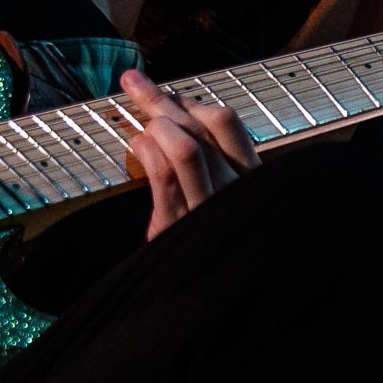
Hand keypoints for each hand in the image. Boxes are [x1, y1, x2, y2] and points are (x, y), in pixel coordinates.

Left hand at [120, 69, 257, 239]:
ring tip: (137, 123)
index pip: (227, 124)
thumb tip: (169, 117)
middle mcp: (235, 192)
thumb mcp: (217, 201)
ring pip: (187, 150)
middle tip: (132, 82)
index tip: (165, 93)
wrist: (201, 300)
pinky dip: (147, 153)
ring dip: (156, 126)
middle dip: (163, 99)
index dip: (191, 101)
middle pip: (203, 128)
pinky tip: (135, 144)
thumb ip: (206, 164)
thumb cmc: (208, 246)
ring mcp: (209, 211)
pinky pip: (166, 180)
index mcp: (250, 180)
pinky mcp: (181, 230)